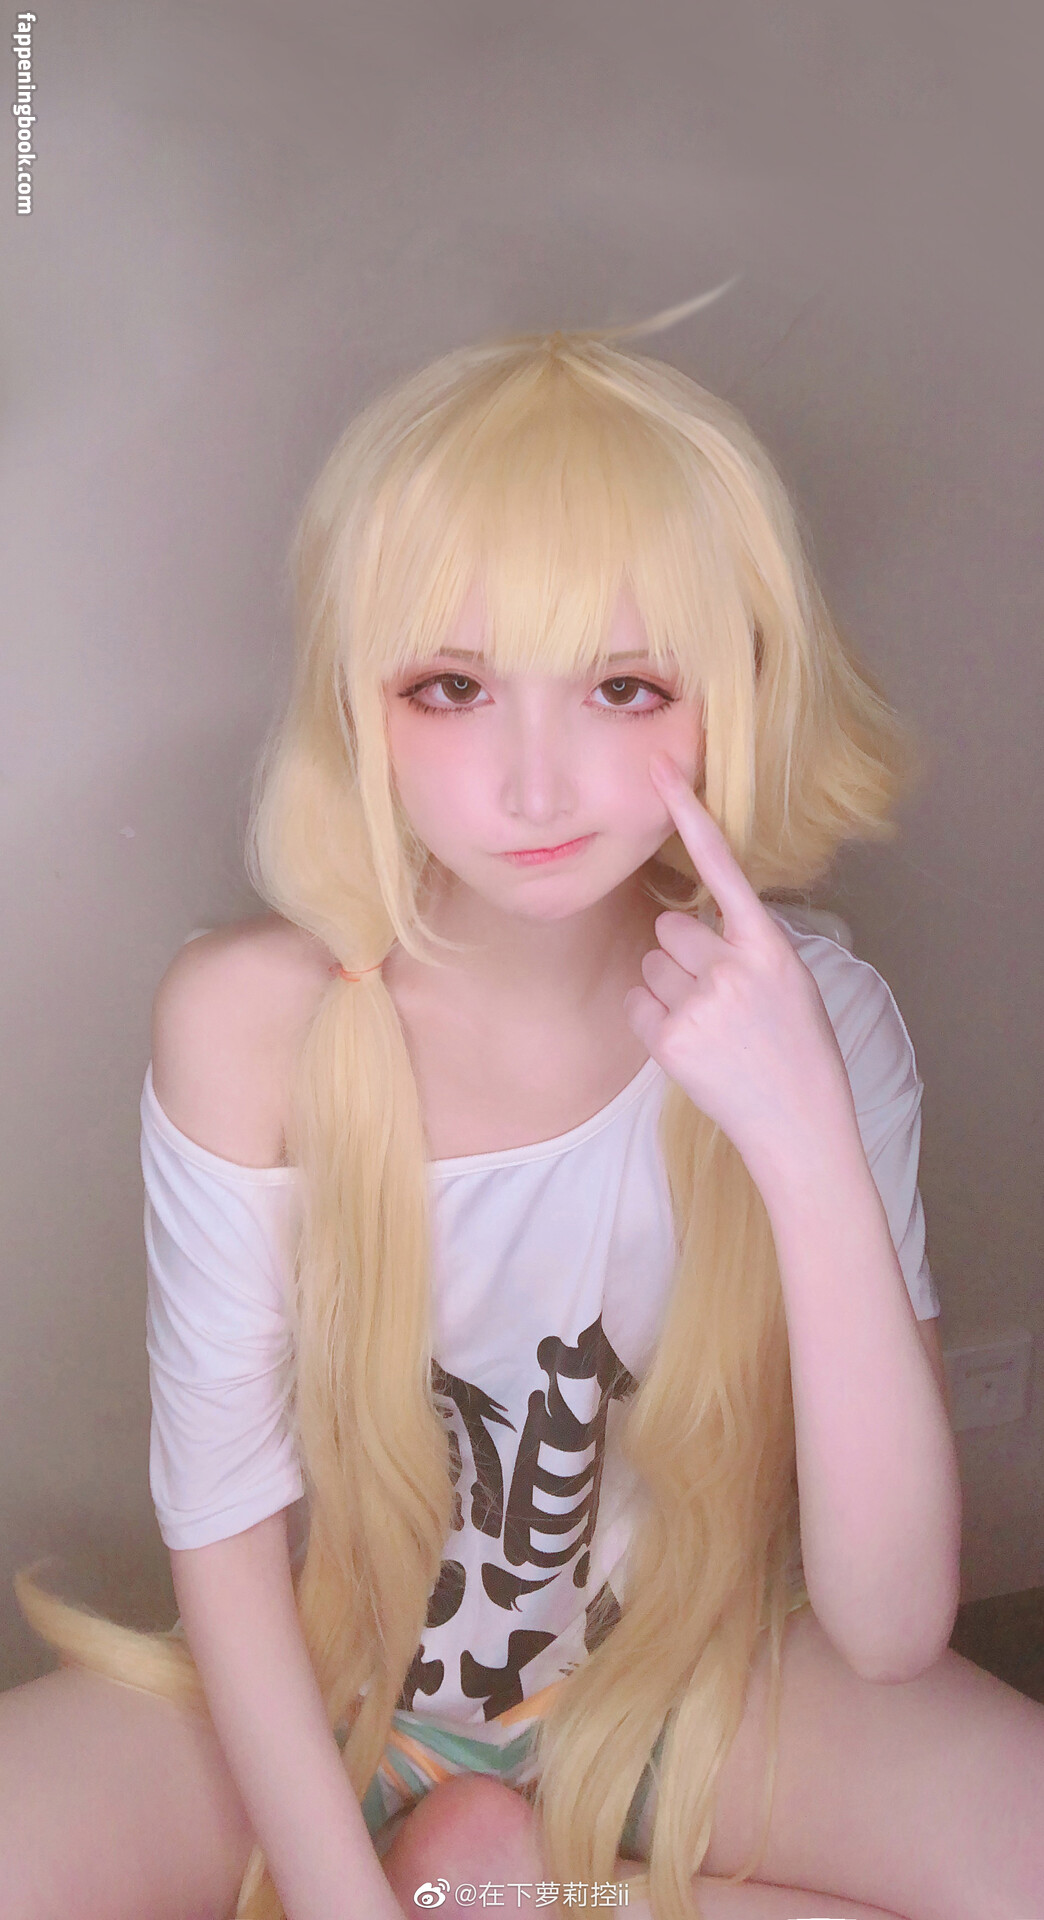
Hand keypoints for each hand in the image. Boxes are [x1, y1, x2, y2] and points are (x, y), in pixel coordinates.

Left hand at [624, 751, 859, 1191]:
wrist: (800, 1125)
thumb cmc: (799, 1050)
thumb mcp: (791, 981)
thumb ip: (746, 944)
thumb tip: (690, 922)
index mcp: (770, 945)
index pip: (722, 865)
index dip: (688, 814)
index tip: (659, 771)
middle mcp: (733, 966)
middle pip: (670, 928)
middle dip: (683, 955)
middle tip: (719, 998)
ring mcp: (700, 1002)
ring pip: (652, 965)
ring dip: (670, 989)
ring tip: (712, 1027)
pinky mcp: (671, 1038)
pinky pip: (638, 1004)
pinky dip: (654, 1021)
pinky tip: (691, 1046)